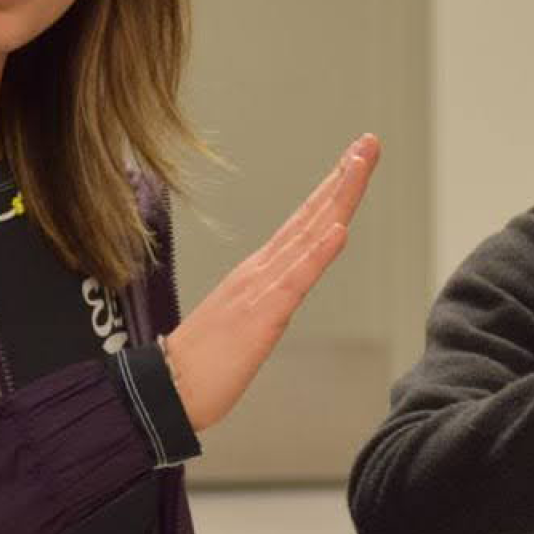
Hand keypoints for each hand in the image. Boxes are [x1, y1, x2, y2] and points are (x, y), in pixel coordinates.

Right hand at [162, 136, 378, 431]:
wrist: (164, 391)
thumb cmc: (203, 366)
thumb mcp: (244, 325)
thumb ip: (264, 304)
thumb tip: (282, 296)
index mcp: (258, 273)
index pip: (304, 223)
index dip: (331, 189)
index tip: (354, 159)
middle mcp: (261, 270)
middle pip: (311, 215)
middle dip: (344, 177)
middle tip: (369, 142)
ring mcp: (260, 288)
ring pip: (308, 234)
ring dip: (337, 198)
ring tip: (359, 164)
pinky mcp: (262, 315)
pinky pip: (296, 280)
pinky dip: (318, 253)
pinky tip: (338, 230)